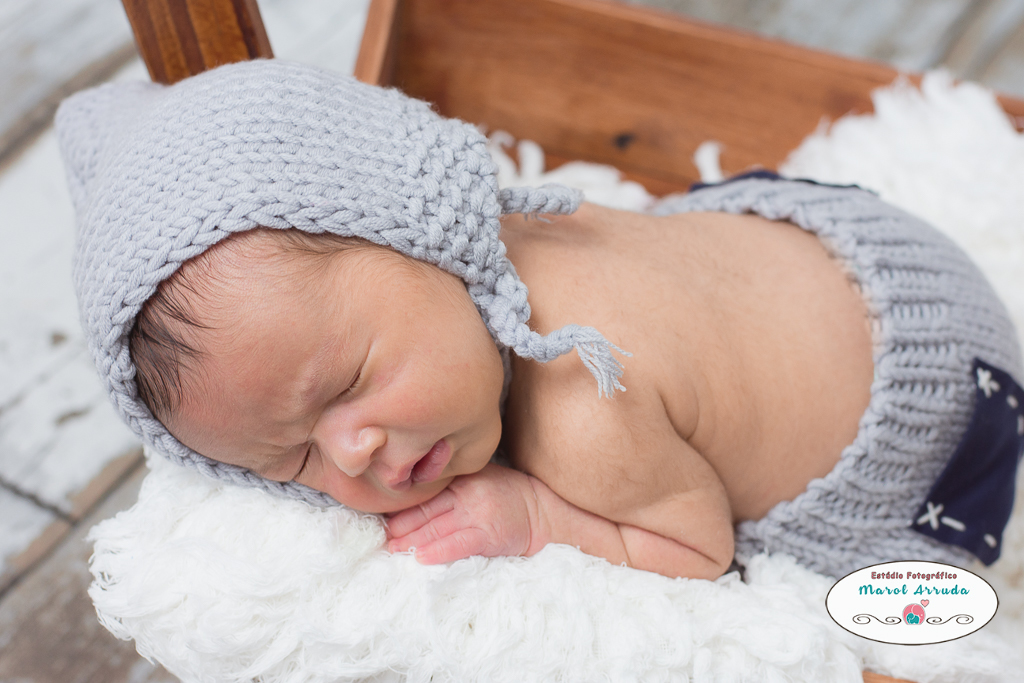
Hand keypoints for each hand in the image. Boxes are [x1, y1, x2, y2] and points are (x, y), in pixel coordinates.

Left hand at [385, 462, 540, 563]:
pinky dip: (437, 551)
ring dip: (411, 542)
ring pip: (437, 529)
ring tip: (393, 550)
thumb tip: (416, 497)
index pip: (426, 494)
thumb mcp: (480, 478)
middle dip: (401, 527)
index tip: (384, 520)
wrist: (544, 509)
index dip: (403, 508)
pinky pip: (458, 544)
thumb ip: (453, 485)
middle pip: (426, 512)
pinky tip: (420, 557)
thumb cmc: (509, 495)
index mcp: (462, 479)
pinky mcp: (489, 534)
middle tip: (382, 539)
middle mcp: (466, 493)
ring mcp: (477, 513)